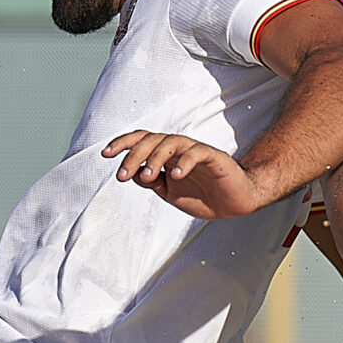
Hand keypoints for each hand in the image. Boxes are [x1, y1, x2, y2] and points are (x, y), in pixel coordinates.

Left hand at [103, 129, 274, 218]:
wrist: (236, 202)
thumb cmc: (204, 195)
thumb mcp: (169, 192)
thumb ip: (152, 181)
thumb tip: (130, 175)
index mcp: (167, 155)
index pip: (142, 141)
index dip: (123, 143)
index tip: (106, 154)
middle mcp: (179, 149)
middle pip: (152, 140)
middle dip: (134, 155)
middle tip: (123, 175)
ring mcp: (196, 151)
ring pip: (172, 142)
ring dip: (155, 158)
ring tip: (146, 176)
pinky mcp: (214, 157)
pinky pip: (197, 153)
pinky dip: (184, 162)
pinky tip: (176, 175)